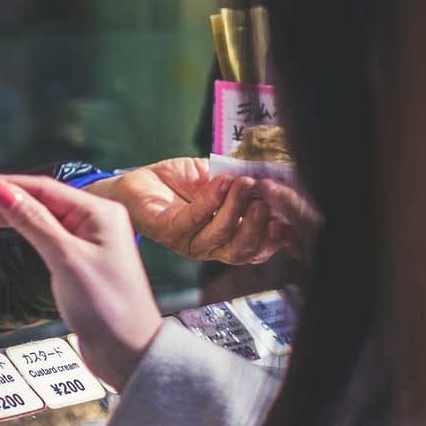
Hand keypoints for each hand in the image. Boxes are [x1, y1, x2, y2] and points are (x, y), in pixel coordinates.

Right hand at [0, 175, 161, 389]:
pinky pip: (38, 237)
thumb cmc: (109, 308)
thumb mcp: (66, 259)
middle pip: (32, 202)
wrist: (129, 354)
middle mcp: (91, 221)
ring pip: (31, 220)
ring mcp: (83, 241)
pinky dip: (12, 232)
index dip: (0, 186)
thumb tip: (4, 191)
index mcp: (98, 212)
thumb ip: (33, 222)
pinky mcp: (75, 261)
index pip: (40, 188)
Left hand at [85, 158, 292, 264]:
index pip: (258, 247)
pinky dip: (210, 200)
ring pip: (220, 235)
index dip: (275, 237)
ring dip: (235, 207)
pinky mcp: (167, 231)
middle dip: (259, 224)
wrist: (136, 180)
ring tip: (243, 183)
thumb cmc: (178, 182)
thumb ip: (243, 180)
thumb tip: (274, 176)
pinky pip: (193, 219)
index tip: (288, 218)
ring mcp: (187, 241)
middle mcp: (209, 246)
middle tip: (266, 199)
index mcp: (226, 237)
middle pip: (242, 249)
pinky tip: (220, 182)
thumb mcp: (218, 178)